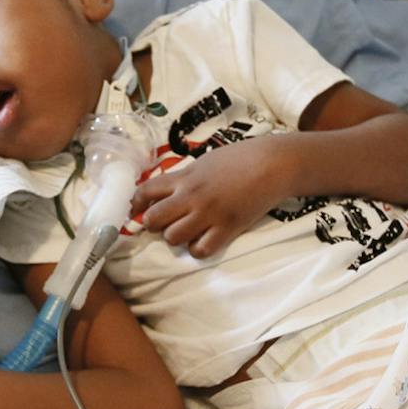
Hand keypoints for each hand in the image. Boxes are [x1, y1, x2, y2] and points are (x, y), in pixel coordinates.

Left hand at [130, 137, 294, 259]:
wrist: (272, 164)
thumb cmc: (240, 158)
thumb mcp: (204, 162)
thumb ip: (184, 177)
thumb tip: (167, 191)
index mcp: (184, 176)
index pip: (145, 191)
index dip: (136, 204)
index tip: (136, 211)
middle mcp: (191, 196)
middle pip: (153, 219)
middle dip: (153, 224)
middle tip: (164, 223)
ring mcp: (209, 214)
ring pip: (173, 237)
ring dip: (175, 238)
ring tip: (186, 232)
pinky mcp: (227, 228)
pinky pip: (201, 250)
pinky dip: (198, 249)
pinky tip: (203, 241)